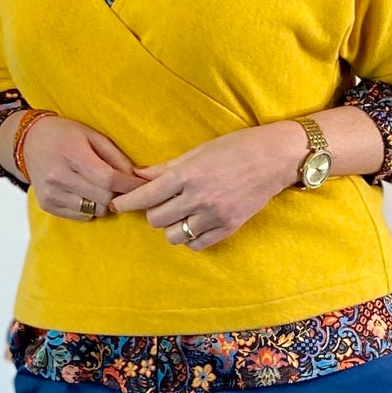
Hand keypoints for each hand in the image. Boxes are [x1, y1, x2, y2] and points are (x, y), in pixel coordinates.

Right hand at [18, 115, 148, 218]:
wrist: (29, 141)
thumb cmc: (65, 135)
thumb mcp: (93, 136)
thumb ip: (116, 157)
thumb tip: (136, 179)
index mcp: (72, 154)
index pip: (109, 178)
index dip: (130, 185)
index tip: (143, 186)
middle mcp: (59, 176)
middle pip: (104, 197)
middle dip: (119, 194)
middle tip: (124, 187)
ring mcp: (51, 193)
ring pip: (94, 210)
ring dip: (105, 202)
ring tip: (103, 189)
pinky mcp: (47, 204)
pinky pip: (80, 215)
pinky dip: (90, 208)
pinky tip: (86, 193)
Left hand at [106, 124, 303, 250]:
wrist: (274, 158)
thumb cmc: (235, 147)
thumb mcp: (197, 152)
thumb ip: (166, 167)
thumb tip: (138, 175)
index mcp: (188, 175)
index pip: (146, 196)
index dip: (127, 202)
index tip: (116, 204)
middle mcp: (199, 197)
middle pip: (156, 219)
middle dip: (152, 212)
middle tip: (159, 203)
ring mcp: (214, 215)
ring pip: (174, 235)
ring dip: (171, 226)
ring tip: (178, 214)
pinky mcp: (228, 227)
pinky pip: (197, 244)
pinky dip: (190, 238)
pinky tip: (193, 225)